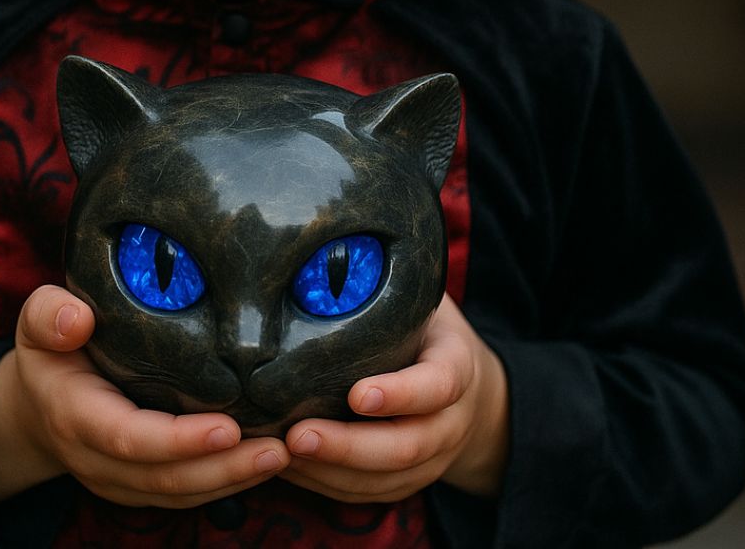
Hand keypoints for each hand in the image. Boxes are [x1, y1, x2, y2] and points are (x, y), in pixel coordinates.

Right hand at [0, 284, 288, 506]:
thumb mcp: (37, 322)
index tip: (228, 427)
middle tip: (280, 447)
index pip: (130, 438)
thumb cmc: (47, 350)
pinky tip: (263, 462)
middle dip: (224, 468)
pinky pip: (184, 493)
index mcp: (76, 416)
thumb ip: (49, 315)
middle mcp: (98, 459)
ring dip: (233, 480)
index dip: (179, 440)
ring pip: (179, 493)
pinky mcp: (139, 484)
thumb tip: (76, 319)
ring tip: (283, 455)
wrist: (34, 405)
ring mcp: (119, 479)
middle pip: (165, 477)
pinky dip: (224, 483)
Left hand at [280, 294, 507, 501]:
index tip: (357, 394)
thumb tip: (324, 249)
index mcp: (456, 366)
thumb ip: (388, 287)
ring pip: (385, 480)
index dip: (399, 394)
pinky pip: (368, 495)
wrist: (463, 379)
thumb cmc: (426, 325)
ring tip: (280, 453)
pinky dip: (327, 486)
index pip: (437, 386)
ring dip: (331, 473)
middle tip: (298, 435)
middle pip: (407, 446)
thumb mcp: (420, 298)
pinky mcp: (406, 480)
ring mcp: (432, 457)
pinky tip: (288, 467)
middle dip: (349, 447)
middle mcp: (450, 420)